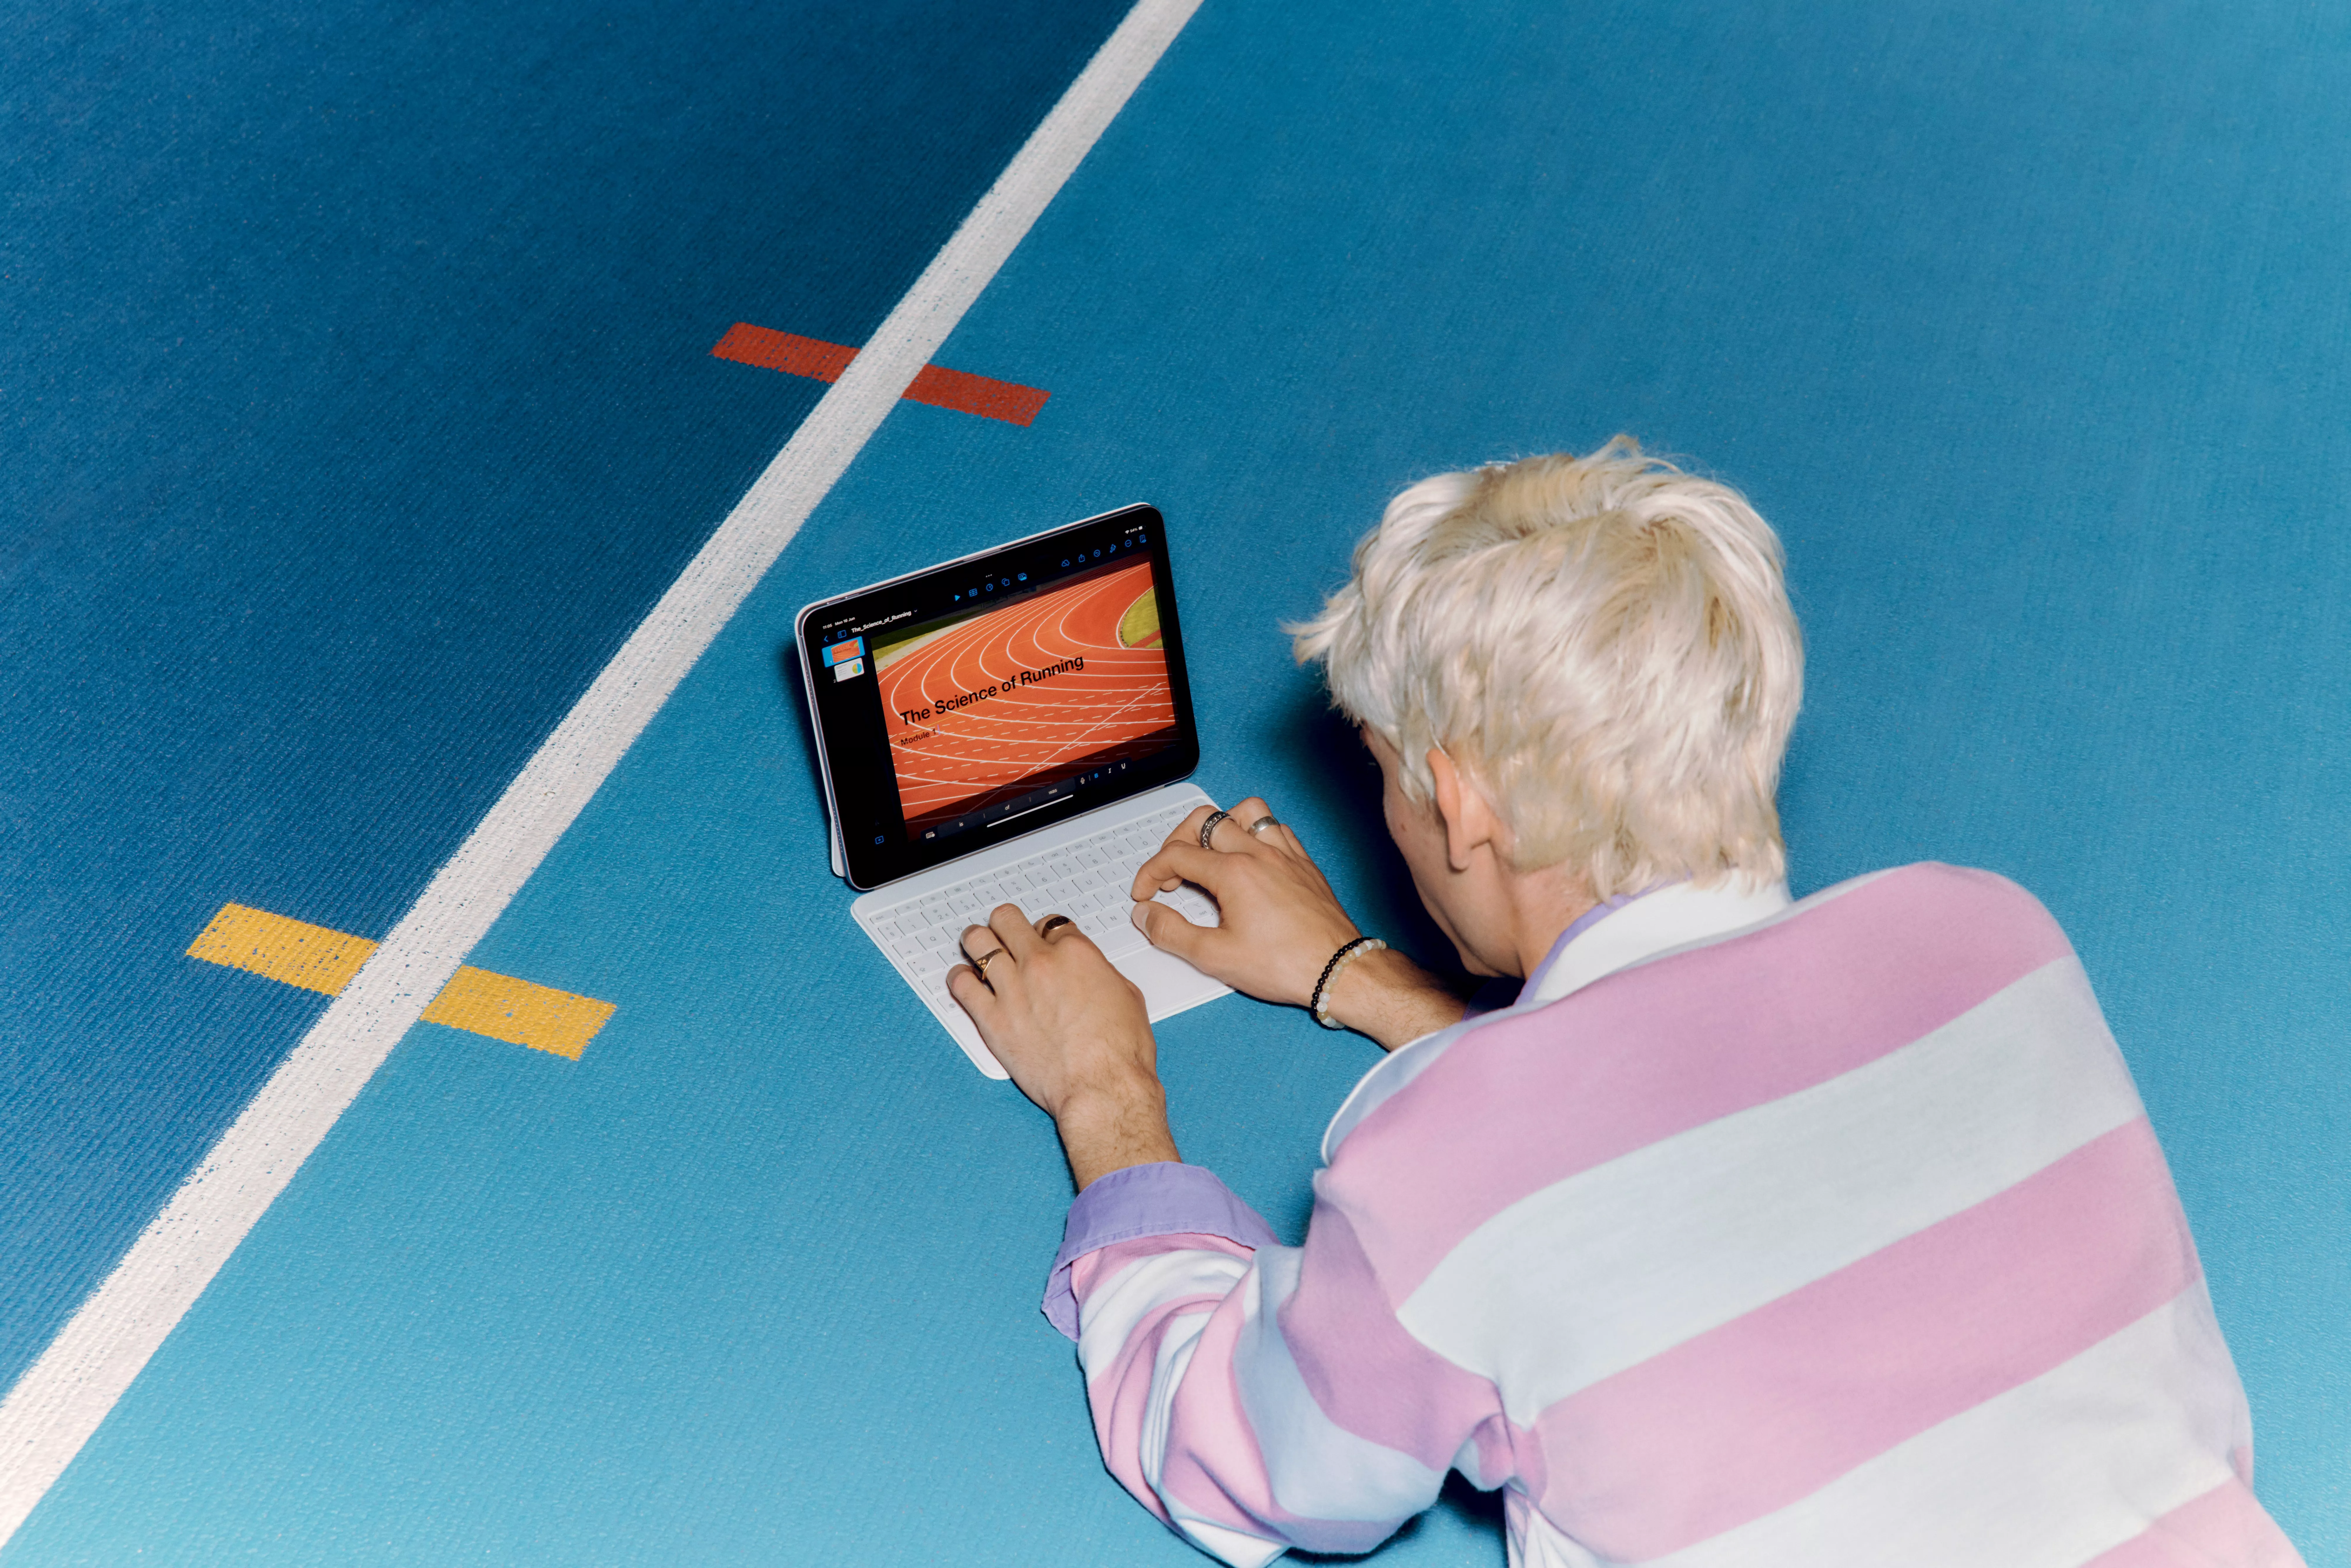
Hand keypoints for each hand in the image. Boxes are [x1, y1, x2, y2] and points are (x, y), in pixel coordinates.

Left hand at [945, 904, 1177, 1187]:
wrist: (1103, 1090)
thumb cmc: (1120, 1054)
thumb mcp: (1127, 996)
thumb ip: (1100, 973)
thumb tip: (1089, 971)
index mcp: (1076, 953)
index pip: (1050, 924)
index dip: (1045, 932)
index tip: (1042, 940)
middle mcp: (1040, 964)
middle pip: (1008, 920)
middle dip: (1006, 924)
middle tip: (1004, 933)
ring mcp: (1013, 990)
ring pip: (978, 942)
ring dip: (977, 941)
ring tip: (976, 946)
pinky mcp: (992, 1020)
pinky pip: (961, 985)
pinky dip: (959, 978)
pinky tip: (964, 979)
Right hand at [1129, 799, 1465, 1048]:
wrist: (1338, 970)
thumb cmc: (1286, 965)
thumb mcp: (1215, 958)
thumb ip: (1172, 933)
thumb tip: (1147, 915)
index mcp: (1234, 873)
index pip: (1175, 855)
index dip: (1150, 873)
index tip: (1145, 894)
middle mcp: (1259, 854)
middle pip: (1205, 820)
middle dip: (1177, 840)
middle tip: (1172, 871)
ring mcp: (1285, 854)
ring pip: (1246, 812)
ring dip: (1221, 825)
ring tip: (1210, 852)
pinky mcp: (1305, 863)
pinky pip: (1277, 827)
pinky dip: (1256, 833)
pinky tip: (1251, 856)